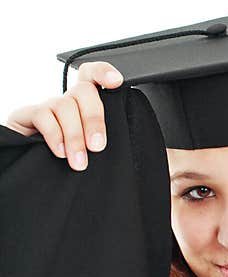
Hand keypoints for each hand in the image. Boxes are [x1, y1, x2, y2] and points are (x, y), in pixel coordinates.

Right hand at [4, 62, 122, 170]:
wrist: (32, 168)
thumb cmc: (67, 159)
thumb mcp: (89, 149)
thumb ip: (99, 141)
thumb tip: (107, 144)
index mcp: (85, 106)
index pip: (92, 77)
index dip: (103, 73)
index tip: (116, 82)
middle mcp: (67, 102)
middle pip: (84, 91)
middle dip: (94, 119)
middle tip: (97, 147)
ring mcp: (47, 107)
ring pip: (65, 106)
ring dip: (75, 136)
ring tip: (78, 161)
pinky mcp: (27, 115)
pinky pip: (43, 115)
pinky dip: (55, 135)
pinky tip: (61, 152)